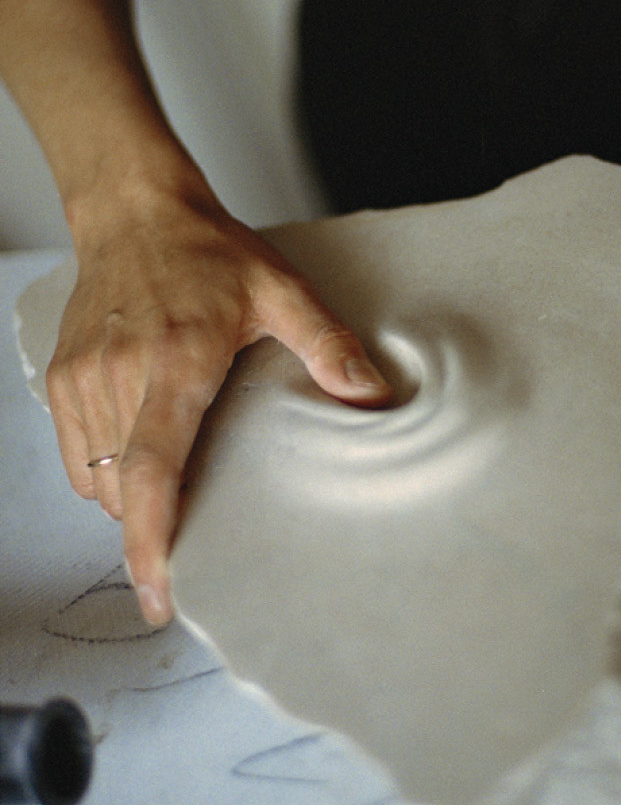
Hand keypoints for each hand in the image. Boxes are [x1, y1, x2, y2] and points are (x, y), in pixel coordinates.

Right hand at [46, 186, 389, 625]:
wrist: (135, 211)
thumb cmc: (209, 251)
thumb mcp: (281, 290)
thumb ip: (328, 345)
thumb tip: (373, 398)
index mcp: (177, 361)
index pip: (151, 470)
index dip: (151, 542)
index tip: (160, 593)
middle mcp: (121, 376)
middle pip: (124, 491)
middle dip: (156, 529)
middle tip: (197, 542)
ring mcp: (83, 379)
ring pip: (98, 482)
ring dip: (133, 501)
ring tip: (176, 489)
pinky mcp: (62, 378)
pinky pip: (77, 459)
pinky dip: (106, 477)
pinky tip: (144, 455)